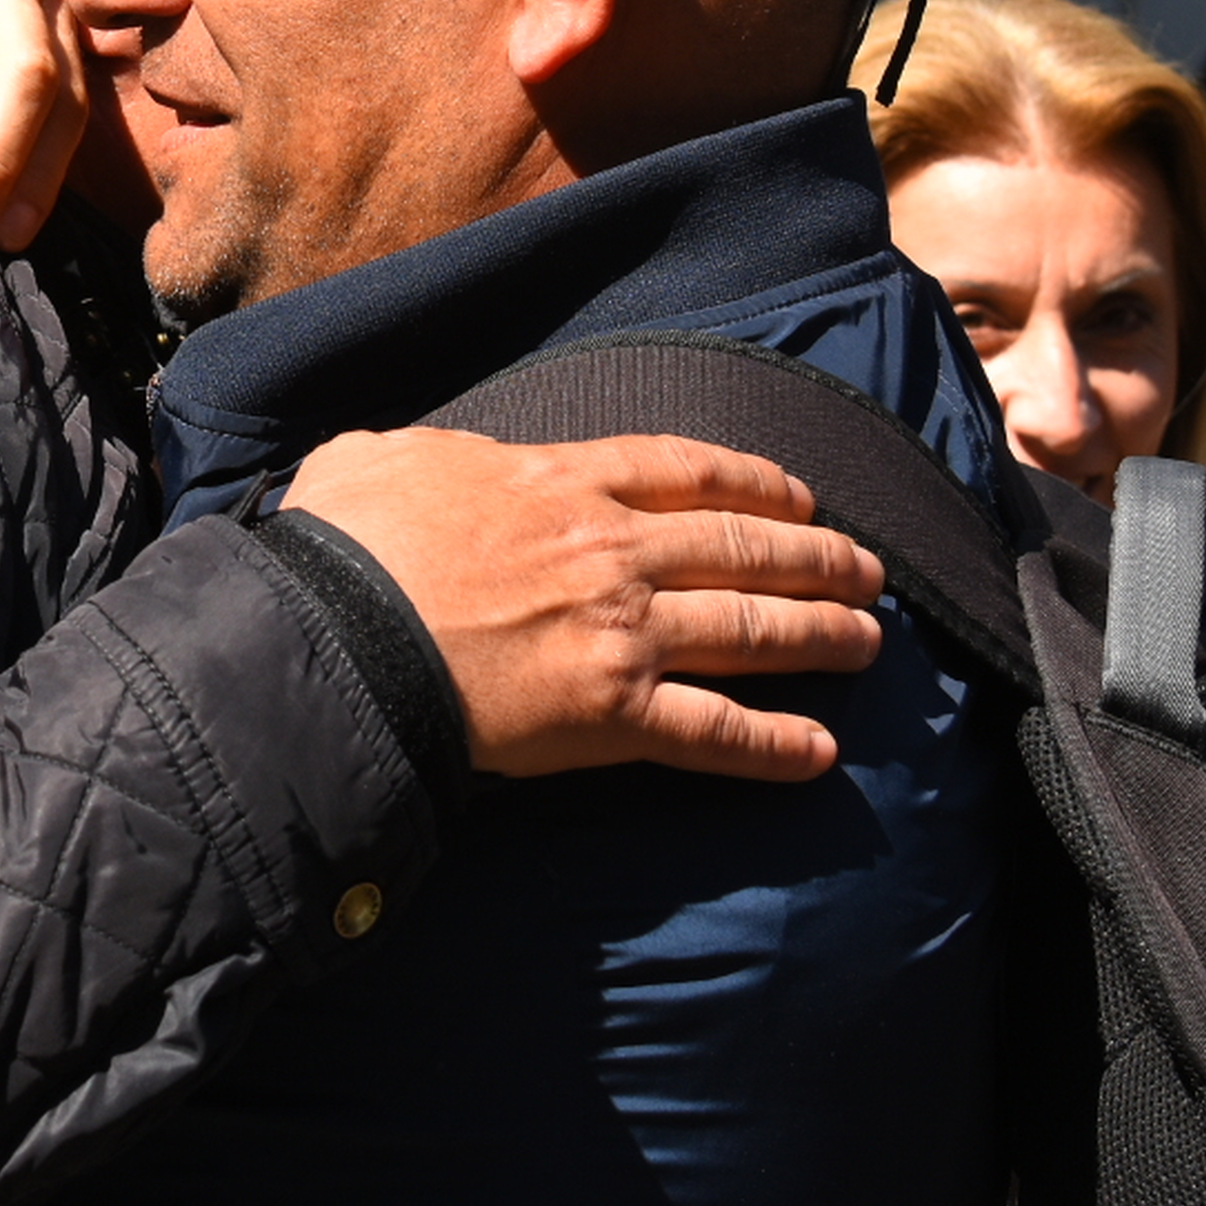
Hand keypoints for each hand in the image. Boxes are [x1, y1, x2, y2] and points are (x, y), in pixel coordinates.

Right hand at [285, 430, 889, 783]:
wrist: (336, 634)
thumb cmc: (342, 547)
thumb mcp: (375, 458)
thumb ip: (418, 453)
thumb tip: (407, 458)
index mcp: (559, 479)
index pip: (684, 469)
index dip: (754, 481)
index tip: (798, 493)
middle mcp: (611, 548)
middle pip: (742, 544)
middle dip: (815, 555)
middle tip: (866, 567)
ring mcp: (621, 630)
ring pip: (751, 629)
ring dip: (820, 633)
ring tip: (869, 640)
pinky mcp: (612, 713)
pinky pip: (715, 731)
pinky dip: (774, 745)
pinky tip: (820, 752)